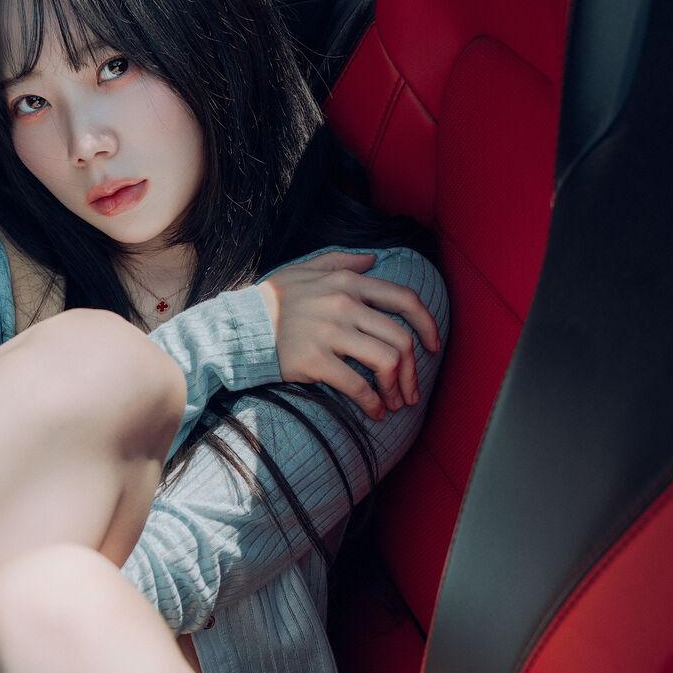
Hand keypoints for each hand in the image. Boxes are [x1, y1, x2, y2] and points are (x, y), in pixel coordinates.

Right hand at [257, 251, 441, 420]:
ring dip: (396, 388)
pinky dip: (372, 403)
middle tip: (412, 390)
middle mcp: (344, 304)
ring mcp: (330, 333)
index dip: (427, 324)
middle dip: (414, 370)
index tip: (433, 346)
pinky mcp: (315, 361)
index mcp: (348, 281)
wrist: (238, 326)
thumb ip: (342, 260)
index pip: (404, 299)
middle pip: (400, 339)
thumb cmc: (273, 300)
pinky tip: (375, 412)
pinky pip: (357, 385)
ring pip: (385, 362)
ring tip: (394, 403)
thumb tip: (373, 260)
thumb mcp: (306, 268)